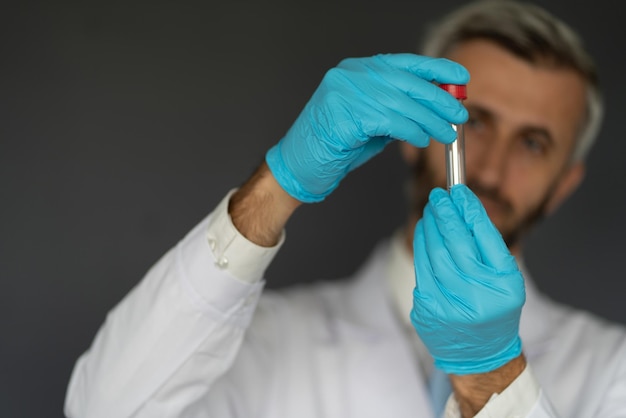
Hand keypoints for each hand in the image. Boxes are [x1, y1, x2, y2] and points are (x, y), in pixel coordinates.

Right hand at [266, 54, 468, 202]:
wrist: (300, 167)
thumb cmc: (335, 146)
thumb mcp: (373, 122)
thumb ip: (398, 110)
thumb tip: (436, 108)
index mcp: (356, 70)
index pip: (403, 63)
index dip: (435, 69)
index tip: (459, 78)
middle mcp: (349, 75)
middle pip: (405, 82)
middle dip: (437, 99)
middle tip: (458, 114)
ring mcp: (343, 92)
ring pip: (400, 103)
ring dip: (429, 121)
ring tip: (445, 133)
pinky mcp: (342, 114)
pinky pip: (388, 121)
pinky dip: (410, 131)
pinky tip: (421, 140)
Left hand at [410, 185, 524, 374]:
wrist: (481, 354)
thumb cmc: (495, 310)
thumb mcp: (506, 279)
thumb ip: (488, 245)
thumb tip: (463, 207)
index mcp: (504, 286)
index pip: (484, 236)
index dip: (468, 209)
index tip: (459, 191)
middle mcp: (477, 297)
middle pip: (455, 242)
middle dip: (445, 214)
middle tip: (438, 195)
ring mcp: (448, 305)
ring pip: (433, 253)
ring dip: (430, 226)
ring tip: (431, 210)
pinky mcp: (426, 310)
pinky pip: (421, 268)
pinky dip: (421, 246)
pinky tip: (424, 232)